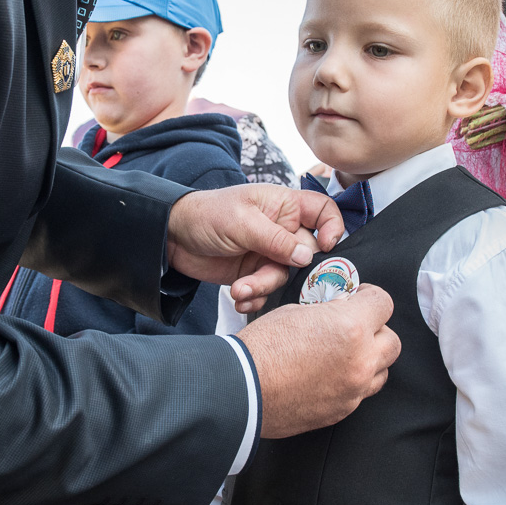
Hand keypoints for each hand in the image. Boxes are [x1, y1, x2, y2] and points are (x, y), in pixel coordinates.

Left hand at [166, 184, 343, 312]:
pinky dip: (255, 298)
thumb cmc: (207, 214)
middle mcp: (282, 230)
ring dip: (262, 287)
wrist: (172, 237)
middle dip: (286, 269)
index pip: (324, 211)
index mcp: (284, 206)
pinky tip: (238, 296)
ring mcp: (269, 253)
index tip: (325, 246)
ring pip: (285, 277)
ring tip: (239, 289)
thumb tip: (307, 257)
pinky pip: (267, 292)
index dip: (332, 227)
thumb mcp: (242, 222)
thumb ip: (276, 239)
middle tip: (263, 275)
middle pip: (306, 254)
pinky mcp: (254, 273)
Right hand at [235, 284, 399, 437]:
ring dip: (370, 357)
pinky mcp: (342, 410)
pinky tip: (331, 373)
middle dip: (376, 328)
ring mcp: (353, 389)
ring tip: (346, 351)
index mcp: (351, 328)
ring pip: (383, 369)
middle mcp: (360, 360)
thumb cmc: (263, 347)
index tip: (360, 297)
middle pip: (392, 340)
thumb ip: (329, 312)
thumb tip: (339, 312)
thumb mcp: (298, 311)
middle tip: (356, 324)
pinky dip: (353, 380)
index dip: (371, 296)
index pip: (384, 303)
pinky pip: (361, 392)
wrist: (242, 388)